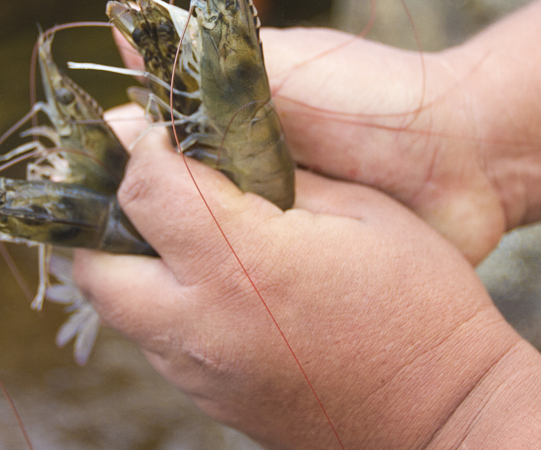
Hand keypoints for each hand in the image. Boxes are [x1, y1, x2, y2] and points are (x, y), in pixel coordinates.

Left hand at [74, 122, 520, 449]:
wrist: (445, 414)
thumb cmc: (420, 304)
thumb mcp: (363, 211)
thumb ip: (281, 176)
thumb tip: (224, 150)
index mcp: (245, 262)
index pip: (147, 188)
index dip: (139, 144)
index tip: (151, 126)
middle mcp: (203, 324)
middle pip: (95, 262)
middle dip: (103, 212)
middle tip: (142, 181)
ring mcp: (199, 372)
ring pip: (117, 305)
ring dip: (128, 257)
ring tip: (171, 227)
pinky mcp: (209, 399)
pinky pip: (154, 340)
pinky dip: (158, 300)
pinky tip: (204, 281)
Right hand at [113, 26, 506, 264]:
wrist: (463, 156)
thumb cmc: (372, 97)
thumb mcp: (286, 65)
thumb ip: (208, 59)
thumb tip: (123, 23)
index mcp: (228, 120)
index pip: (150, 142)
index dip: (118, 158)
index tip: (86, 176)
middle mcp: (239, 172)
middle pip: (168, 199)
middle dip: (141, 216)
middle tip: (110, 240)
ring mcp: (267, 222)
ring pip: (202, 244)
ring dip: (179, 255)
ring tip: (144, 277)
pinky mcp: (296, 263)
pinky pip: (248, 278)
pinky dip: (223, 284)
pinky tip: (196, 301)